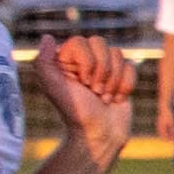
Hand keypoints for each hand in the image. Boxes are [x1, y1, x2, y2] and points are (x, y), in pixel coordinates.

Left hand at [42, 35, 133, 162]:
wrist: (101, 136)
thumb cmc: (76, 113)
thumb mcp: (54, 88)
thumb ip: (43, 62)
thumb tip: (48, 37)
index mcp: (65, 59)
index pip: (80, 42)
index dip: (87, 62)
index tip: (83, 84)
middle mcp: (84, 60)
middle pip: (100, 43)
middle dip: (102, 71)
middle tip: (94, 92)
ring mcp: (104, 67)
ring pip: (118, 54)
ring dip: (113, 81)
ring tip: (104, 98)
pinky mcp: (121, 76)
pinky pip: (130, 66)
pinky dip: (126, 85)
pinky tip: (116, 99)